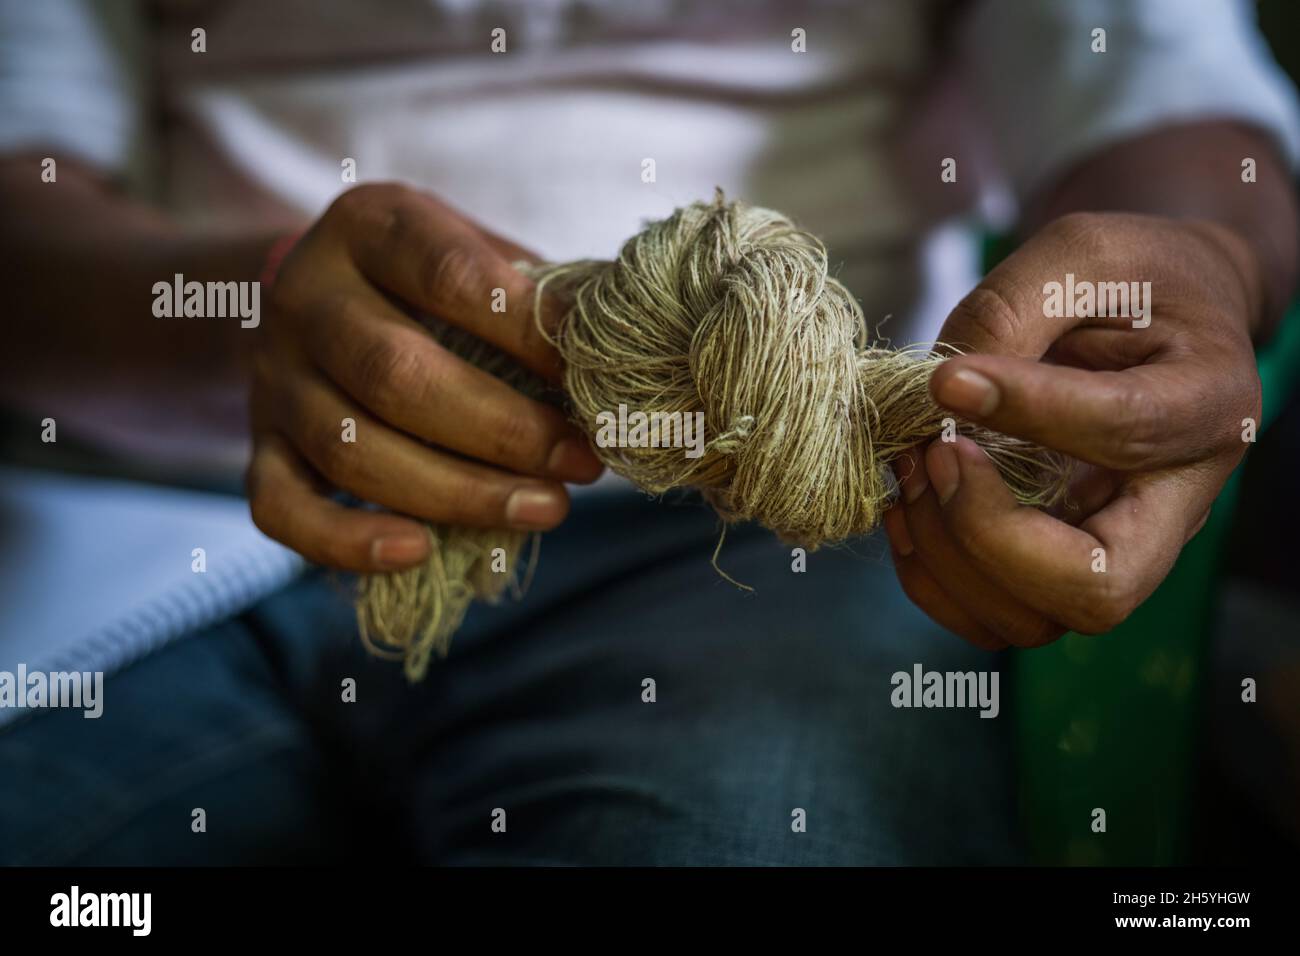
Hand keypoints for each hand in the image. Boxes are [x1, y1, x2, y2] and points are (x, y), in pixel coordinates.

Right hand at [246, 183, 602, 571]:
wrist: (319, 292)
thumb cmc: (431, 279)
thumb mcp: (477, 251)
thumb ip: (537, 290)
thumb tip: (613, 342)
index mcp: (368, 228)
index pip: (446, 273)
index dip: (524, 328)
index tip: (591, 371)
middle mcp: (305, 297)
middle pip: (395, 374)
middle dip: (503, 430)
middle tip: (582, 462)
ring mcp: (273, 376)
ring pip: (350, 449)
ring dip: (458, 493)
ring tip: (546, 509)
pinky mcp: (259, 445)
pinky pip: (280, 507)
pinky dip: (346, 541)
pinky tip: (419, 553)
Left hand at [883, 212, 1264, 648]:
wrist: (1157, 317)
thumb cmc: (1130, 279)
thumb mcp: (1082, 256)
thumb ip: (1016, 308)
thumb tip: (945, 391)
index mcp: (1208, 405)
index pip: (1124, 433)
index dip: (1027, 411)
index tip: (946, 380)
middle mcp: (1177, 502)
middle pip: (1097, 588)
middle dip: (987, 535)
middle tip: (933, 452)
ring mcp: (1120, 545)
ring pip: (1037, 620)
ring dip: (947, 559)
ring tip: (911, 469)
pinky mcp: (1065, 561)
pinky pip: (995, 617)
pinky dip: (932, 578)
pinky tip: (908, 507)